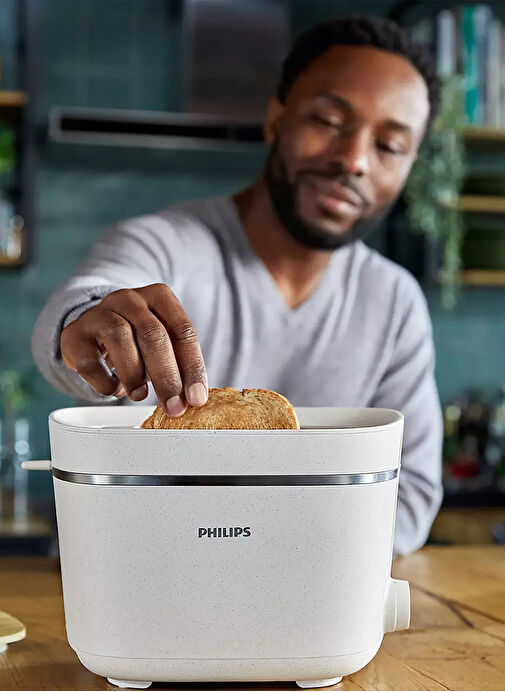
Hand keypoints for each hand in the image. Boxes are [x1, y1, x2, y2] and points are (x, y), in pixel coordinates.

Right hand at [60, 283, 207, 415]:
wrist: (92, 327)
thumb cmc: (135, 338)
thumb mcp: (161, 342)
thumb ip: (177, 362)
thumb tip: (194, 398)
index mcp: (159, 296)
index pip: (182, 331)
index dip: (191, 367)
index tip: (196, 398)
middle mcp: (129, 298)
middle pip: (152, 335)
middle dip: (166, 376)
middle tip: (174, 406)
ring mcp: (99, 313)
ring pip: (119, 337)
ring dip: (134, 374)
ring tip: (141, 396)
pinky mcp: (74, 334)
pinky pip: (89, 359)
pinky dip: (104, 380)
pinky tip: (114, 390)